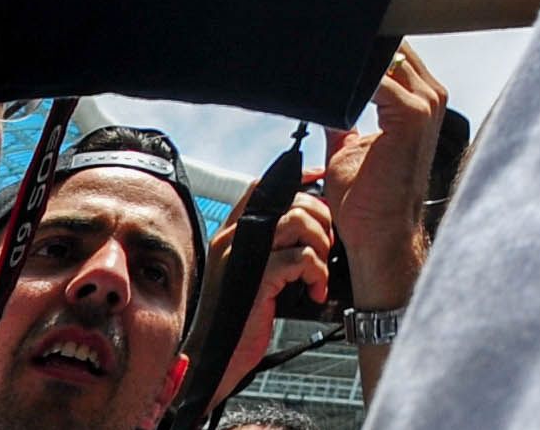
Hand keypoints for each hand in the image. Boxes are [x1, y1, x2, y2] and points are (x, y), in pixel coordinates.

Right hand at [216, 172, 336, 397]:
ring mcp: (242, 256)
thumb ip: (270, 247)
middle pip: (291, 202)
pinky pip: (302, 258)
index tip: (319, 182)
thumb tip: (309, 225)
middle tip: (325, 249)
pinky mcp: (257, 277)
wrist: (214, 358)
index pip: (262, 188)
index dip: (296, 181)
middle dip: (321, 221)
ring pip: (298, 221)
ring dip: (321, 246)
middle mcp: (232, 238)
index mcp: (230, 234)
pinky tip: (315, 291)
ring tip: (318, 271)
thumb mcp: (252, 274)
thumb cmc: (237, 318)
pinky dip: (318, 273)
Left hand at [322, 42, 448, 312]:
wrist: (381, 235)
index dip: (358, 46)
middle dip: (355, 44)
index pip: (392, 51)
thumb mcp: (349, 148)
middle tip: (314, 39)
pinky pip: (379, 76)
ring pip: (388, 54)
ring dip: (351, 57)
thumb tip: (318, 100)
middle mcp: (429, 95)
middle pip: (393, 45)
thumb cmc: (367, 199)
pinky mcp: (412, 114)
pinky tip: (324, 79)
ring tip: (316, 54)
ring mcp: (425, 103)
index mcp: (418, 99)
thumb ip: (342, 119)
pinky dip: (349, 76)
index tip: (322, 39)